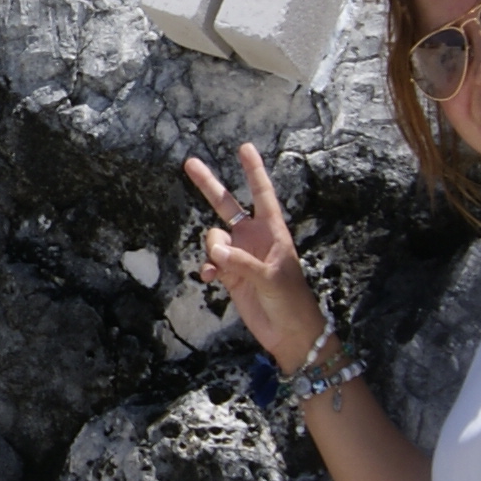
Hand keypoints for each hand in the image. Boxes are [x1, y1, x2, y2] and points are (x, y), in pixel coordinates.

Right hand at [180, 142, 327, 371]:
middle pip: (226, 205)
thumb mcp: (270, 278)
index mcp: (272, 231)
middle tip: (190, 163)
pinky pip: (210, 263)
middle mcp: (253, 238)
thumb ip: (241, 262)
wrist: (288, 332)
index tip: (245, 148)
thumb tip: (214, 250)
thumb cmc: (291, 300)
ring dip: (212, 250)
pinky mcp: (230, 275)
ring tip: (220, 268)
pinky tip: (210, 279)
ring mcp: (240, 255)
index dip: (254, 171)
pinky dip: (207, 268)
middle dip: (209, 185)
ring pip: (214, 238)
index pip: (262, 194)